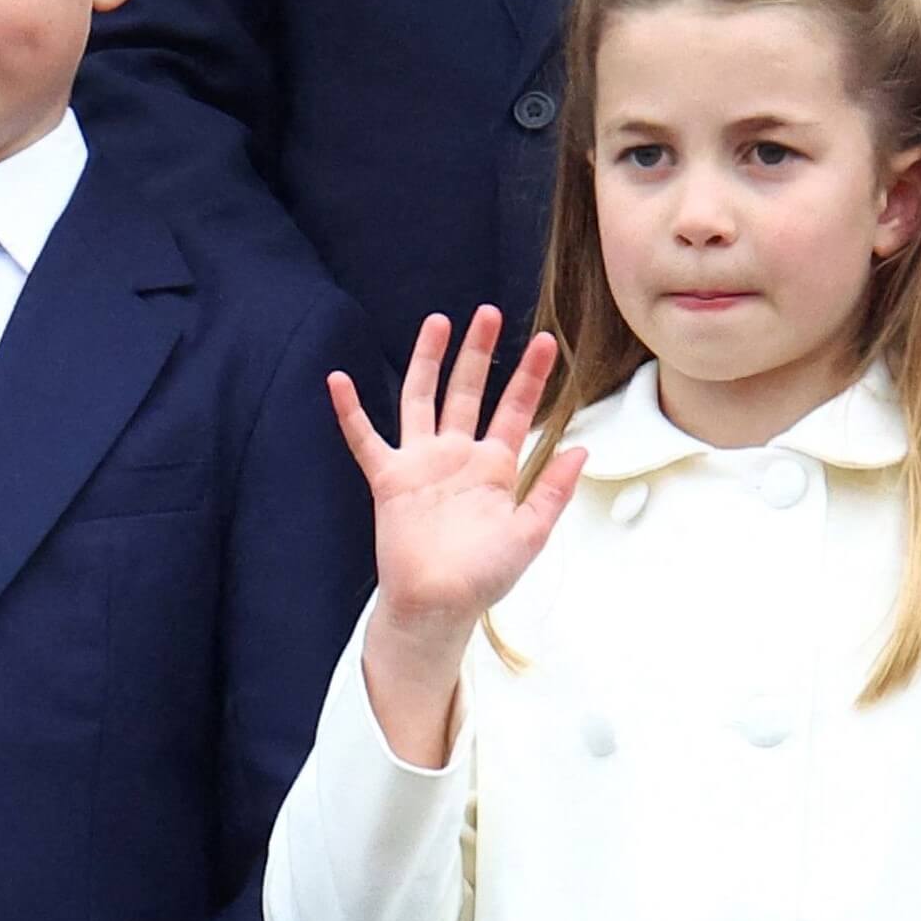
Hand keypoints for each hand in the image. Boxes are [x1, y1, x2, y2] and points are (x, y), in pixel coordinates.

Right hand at [329, 306, 583, 642]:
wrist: (437, 605)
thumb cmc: (483, 577)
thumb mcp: (530, 534)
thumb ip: (552, 491)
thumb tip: (581, 450)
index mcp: (493, 467)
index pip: (515, 410)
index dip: (530, 377)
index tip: (547, 342)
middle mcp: (457, 456)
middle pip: (467, 391)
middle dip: (479, 353)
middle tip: (489, 314)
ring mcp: (421, 463)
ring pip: (421, 398)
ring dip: (427, 361)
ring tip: (437, 323)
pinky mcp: (389, 479)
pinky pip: (365, 438)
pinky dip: (350, 411)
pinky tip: (339, 380)